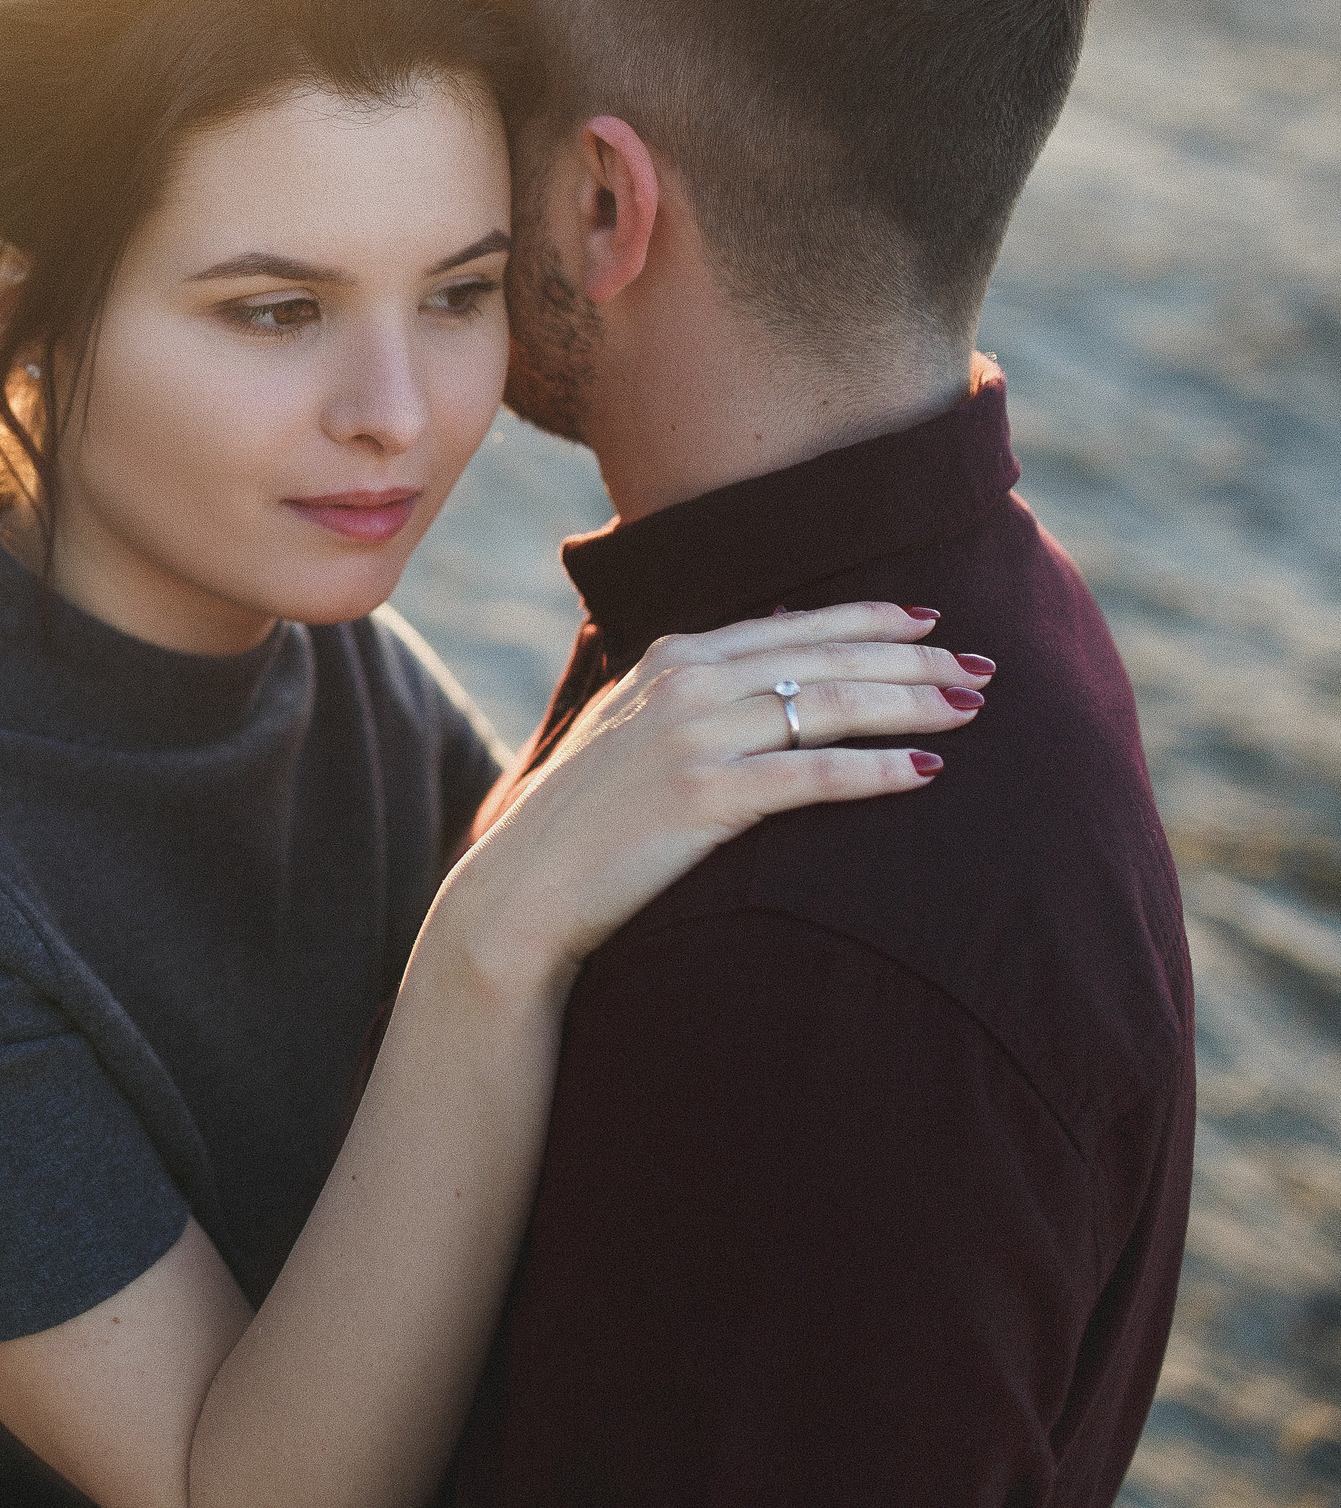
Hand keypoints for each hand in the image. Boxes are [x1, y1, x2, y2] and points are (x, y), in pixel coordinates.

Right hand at [436, 602, 986, 983]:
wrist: (525, 887)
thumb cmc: (583, 820)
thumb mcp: (629, 730)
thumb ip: (693, 689)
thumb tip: (769, 651)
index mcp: (671, 660)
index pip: (794, 626)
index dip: (871, 620)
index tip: (933, 621)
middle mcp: (686, 684)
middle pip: (827, 657)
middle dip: (913, 657)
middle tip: (982, 665)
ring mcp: (695, 738)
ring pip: (831, 705)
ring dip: (910, 703)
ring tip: (970, 710)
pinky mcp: (705, 796)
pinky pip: (813, 774)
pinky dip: (876, 769)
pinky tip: (926, 772)